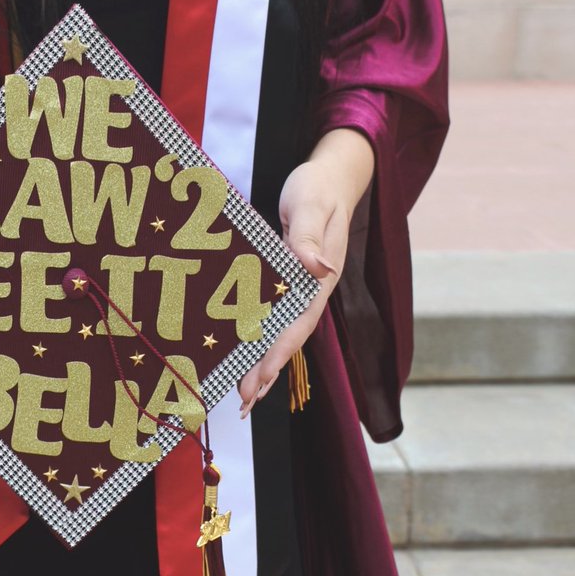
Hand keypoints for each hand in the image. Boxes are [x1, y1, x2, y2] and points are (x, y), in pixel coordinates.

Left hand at [237, 128, 373, 416]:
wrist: (332, 173)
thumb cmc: (319, 185)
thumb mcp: (310, 203)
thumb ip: (308, 235)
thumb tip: (316, 267)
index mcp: (320, 277)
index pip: (299, 322)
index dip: (280, 351)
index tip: (262, 377)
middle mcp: (313, 289)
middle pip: (289, 338)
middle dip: (268, 372)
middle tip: (243, 402)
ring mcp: (303, 288)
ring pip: (282, 334)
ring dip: (264, 365)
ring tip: (244, 396)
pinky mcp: (290, 282)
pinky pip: (275, 318)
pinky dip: (261, 341)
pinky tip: (246, 356)